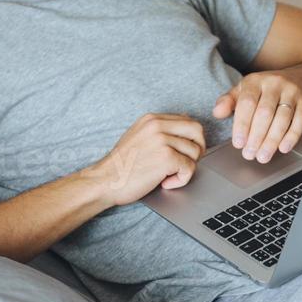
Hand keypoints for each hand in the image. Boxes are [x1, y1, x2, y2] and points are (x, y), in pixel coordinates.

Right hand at [84, 113, 206, 206]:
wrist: (104, 181)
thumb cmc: (120, 165)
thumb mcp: (137, 137)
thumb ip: (159, 130)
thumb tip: (183, 124)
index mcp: (151, 119)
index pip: (188, 121)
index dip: (191, 139)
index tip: (182, 152)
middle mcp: (157, 126)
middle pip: (197, 131)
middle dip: (197, 149)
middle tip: (184, 163)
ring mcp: (162, 141)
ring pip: (195, 152)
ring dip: (186, 168)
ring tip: (168, 175)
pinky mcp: (166, 158)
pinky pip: (189, 168)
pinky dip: (181, 180)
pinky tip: (165, 182)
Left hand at [213, 70, 301, 162]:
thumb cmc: (266, 88)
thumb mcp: (244, 89)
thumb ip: (228, 101)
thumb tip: (217, 113)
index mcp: (255, 81)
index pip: (246, 104)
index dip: (242, 125)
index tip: (238, 143)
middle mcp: (274, 85)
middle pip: (264, 113)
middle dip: (256, 137)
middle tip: (249, 154)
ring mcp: (292, 93)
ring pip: (282, 119)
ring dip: (272, 140)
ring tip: (263, 156)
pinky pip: (300, 121)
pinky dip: (292, 137)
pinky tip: (283, 148)